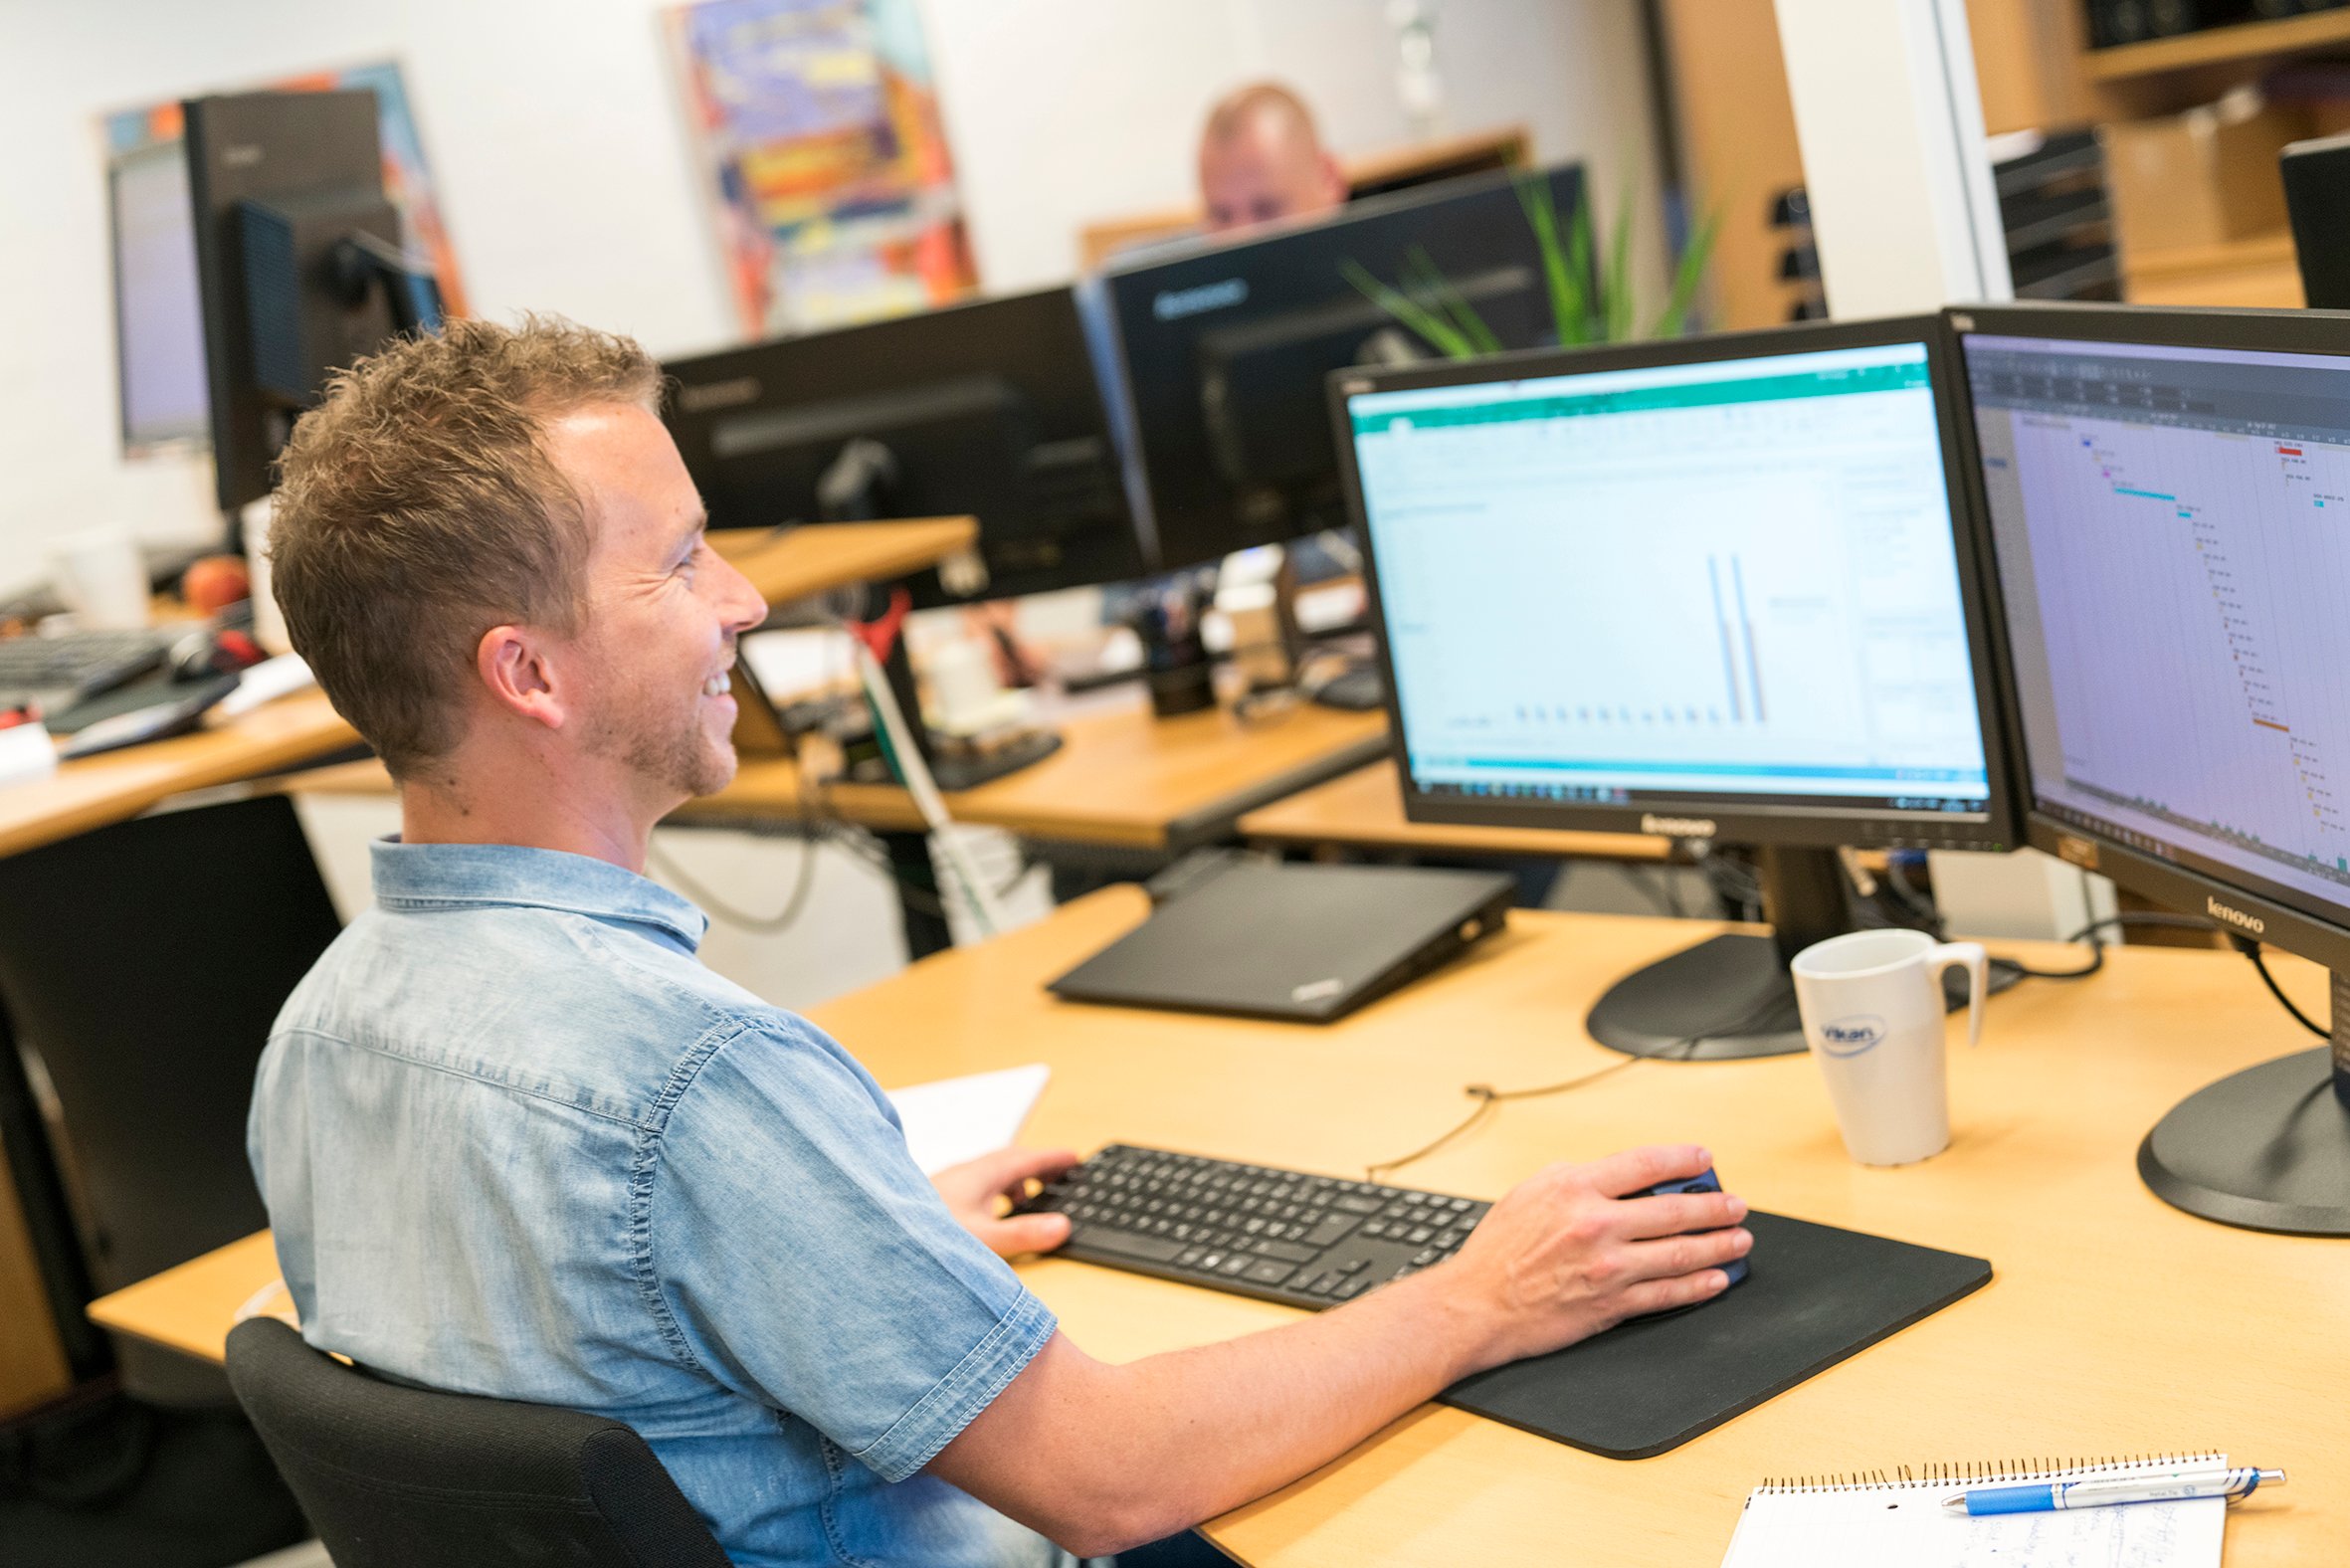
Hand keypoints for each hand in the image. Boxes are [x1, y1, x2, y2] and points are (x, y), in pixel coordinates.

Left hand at [932, 1146, 1079, 1258]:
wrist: (872, 1233)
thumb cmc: (923, 1236)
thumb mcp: (983, 1241)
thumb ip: (1024, 1235)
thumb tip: (1061, 1226)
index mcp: (979, 1175)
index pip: (1025, 1159)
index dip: (1052, 1159)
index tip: (1074, 1158)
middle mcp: (963, 1174)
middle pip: (1007, 1162)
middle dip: (1035, 1167)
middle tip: (1059, 1175)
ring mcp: (947, 1185)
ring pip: (987, 1174)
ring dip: (1012, 1181)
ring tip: (1026, 1198)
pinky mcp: (934, 1199)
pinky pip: (973, 1187)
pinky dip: (991, 1193)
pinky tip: (986, 1213)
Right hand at [1437, 1144, 1751, 1370]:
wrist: (1477, 1306)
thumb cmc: (1497, 1251)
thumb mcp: (1528, 1193)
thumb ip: (1572, 1178)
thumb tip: (1614, 1174)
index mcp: (1575, 1189)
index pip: (1644, 1164)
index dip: (1681, 1159)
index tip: (1703, 1158)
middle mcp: (1596, 1225)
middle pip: (1674, 1211)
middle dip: (1714, 1207)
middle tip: (1736, 1205)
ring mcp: (1608, 1268)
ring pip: (1680, 1253)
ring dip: (1718, 1245)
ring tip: (1738, 1239)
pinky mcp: (1611, 1304)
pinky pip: (1667, 1294)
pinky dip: (1698, 1286)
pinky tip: (1716, 1279)